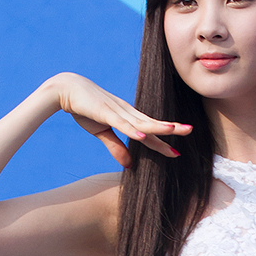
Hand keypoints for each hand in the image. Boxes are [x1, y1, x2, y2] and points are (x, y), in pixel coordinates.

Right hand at [47, 73, 191, 166]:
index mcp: (126, 117)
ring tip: (174, 130)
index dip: (162, 142)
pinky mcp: (105, 113)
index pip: (148, 132)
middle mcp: (126, 113)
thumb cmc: (84, 108)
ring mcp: (117, 112)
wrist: (65, 89)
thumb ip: (116, 147)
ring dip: (157, 126)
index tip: (177, 151)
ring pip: (141, 122)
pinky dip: (133, 129)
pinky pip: (122, 123)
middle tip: (190, 130)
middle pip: (151, 124)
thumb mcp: (101, 132)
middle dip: (171, 128)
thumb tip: (129, 165)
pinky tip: (144, 135)